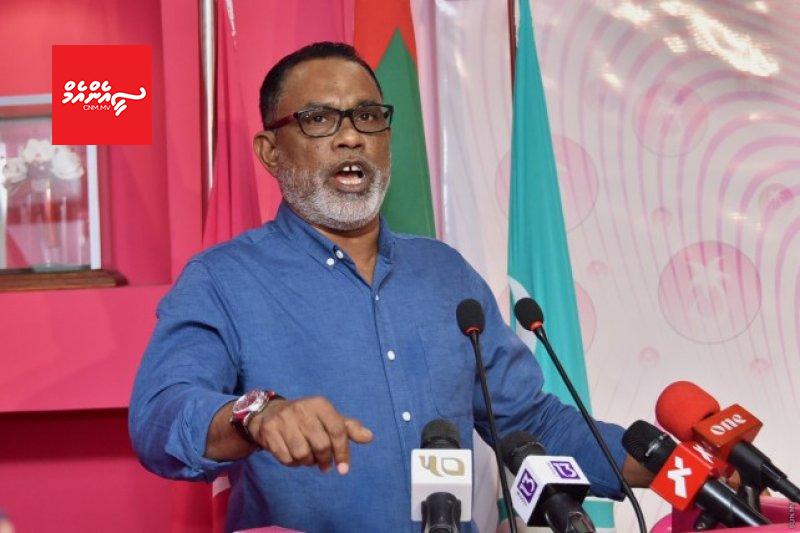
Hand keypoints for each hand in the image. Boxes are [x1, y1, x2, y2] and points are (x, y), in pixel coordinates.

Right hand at [247, 396, 372, 473]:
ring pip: (302, 454)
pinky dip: (293, 463)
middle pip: (321, 445)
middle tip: (324, 464)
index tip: (344, 468)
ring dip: (308, 462)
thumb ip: (348, 428)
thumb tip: (369, 437)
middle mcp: (302, 409)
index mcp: (320, 404)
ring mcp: (284, 419)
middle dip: (325, 460)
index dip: (343, 451)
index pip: (337, 430)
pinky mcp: (269, 431)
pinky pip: (286, 458)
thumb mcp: (328, 418)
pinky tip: (293, 456)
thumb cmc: (307, 418)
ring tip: (308, 458)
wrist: (269, 413)